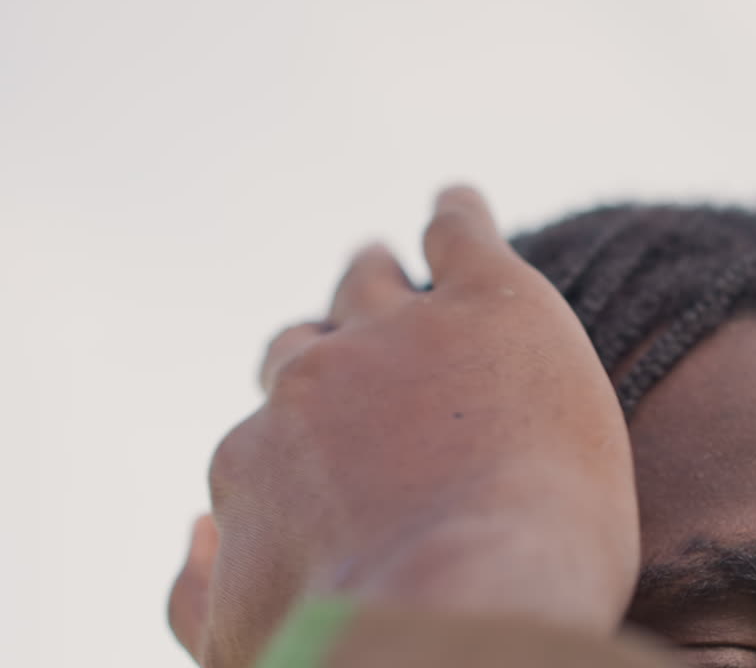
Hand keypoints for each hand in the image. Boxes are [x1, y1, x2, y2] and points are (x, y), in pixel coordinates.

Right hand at [168, 187, 640, 666]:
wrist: (470, 607)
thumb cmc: (369, 651)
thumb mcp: (249, 650)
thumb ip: (202, 596)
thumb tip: (193, 532)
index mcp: (259, 459)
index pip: (270, 432)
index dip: (301, 433)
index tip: (324, 440)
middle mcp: (312, 383)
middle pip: (307, 345)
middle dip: (323, 343)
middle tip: (350, 338)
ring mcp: (398, 334)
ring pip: (372, 281)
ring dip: (375, 272)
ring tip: (387, 258)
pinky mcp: (489, 300)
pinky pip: (458, 230)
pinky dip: (455, 214)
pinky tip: (458, 205)